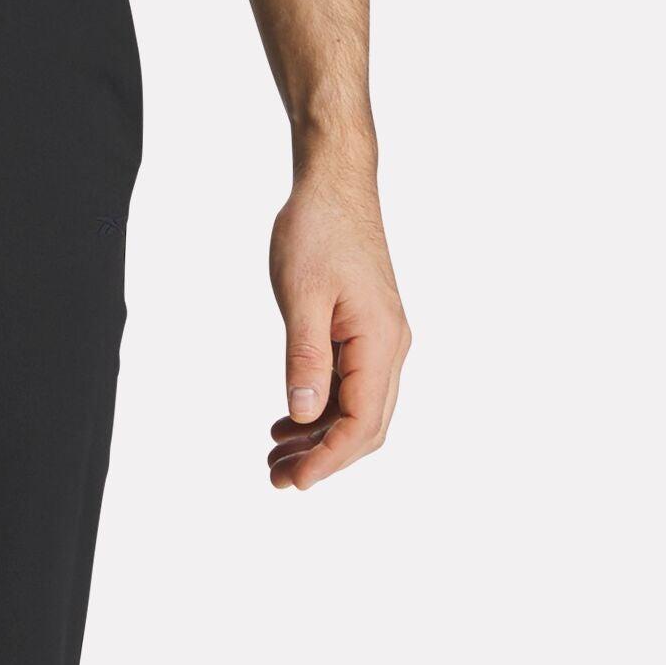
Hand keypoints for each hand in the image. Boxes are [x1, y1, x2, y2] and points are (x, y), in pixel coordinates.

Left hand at [267, 172, 409, 490]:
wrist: (334, 183)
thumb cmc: (317, 230)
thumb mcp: (301, 296)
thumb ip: (304, 359)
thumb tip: (304, 416)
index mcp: (380, 342)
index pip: (361, 423)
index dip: (328, 459)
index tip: (293, 481)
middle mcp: (390, 347)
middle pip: (365, 424)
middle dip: (323, 457)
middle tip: (277, 477)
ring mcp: (380, 338)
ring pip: (357, 406)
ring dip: (319, 435)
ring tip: (275, 454)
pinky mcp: (366, 328)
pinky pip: (350, 382)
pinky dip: (322, 406)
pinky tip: (288, 418)